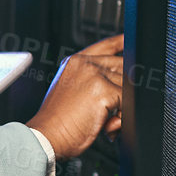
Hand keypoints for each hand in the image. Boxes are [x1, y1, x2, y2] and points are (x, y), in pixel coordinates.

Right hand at [26, 33, 122, 161]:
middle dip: (124, 93)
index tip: (129, 38)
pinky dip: (121, 120)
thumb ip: (92, 82)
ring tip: (104, 123)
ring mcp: (95, 76)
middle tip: (111, 113)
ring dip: (122, 109)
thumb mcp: (70, 92)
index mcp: (75, 63)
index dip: (121, 42)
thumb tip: (121, 85)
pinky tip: (106, 127)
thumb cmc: (57, 121)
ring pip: (128, 88)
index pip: (105, 46)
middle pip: (124, 69)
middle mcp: (85, 64)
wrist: (46, 137)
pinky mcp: (104, 91)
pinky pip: (128, 103)